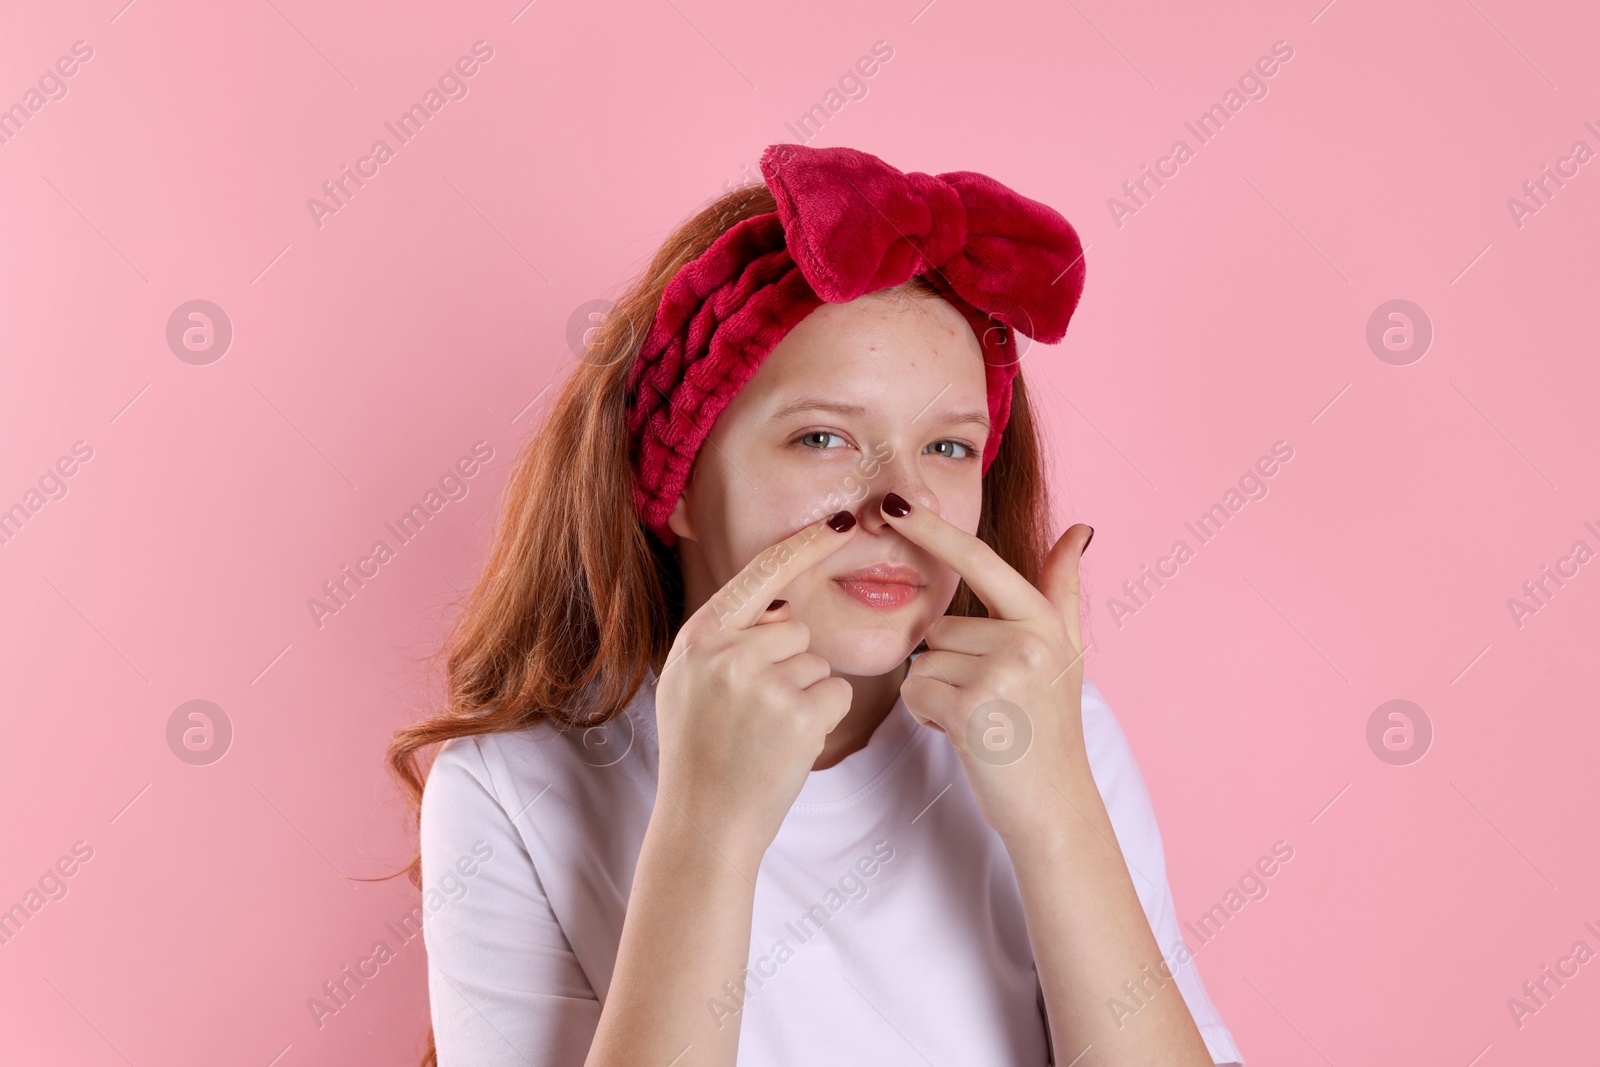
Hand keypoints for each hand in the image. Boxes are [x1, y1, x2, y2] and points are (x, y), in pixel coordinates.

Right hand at [653, 512, 860, 866]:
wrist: (703, 821)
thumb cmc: (700, 752)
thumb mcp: (689, 681)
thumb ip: (727, 640)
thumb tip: (784, 608)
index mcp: (700, 636)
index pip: (762, 575)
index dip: (805, 546)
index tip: (842, 523)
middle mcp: (728, 651)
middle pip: (796, 629)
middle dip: (789, 665)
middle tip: (755, 714)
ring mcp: (762, 682)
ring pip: (817, 662)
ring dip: (806, 694)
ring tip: (766, 732)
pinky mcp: (798, 713)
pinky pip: (836, 691)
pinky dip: (823, 716)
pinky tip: (789, 743)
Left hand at [879, 493, 1093, 840]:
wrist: (1054, 802)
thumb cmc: (1050, 726)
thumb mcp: (1065, 651)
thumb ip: (1062, 588)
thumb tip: (1080, 529)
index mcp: (1043, 621)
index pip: (980, 562)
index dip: (934, 531)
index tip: (893, 504)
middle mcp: (1026, 640)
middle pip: (940, 627)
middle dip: (948, 664)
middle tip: (988, 700)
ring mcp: (1001, 673)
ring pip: (924, 660)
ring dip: (937, 692)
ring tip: (980, 718)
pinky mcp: (972, 707)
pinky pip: (915, 690)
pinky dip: (926, 715)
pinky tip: (964, 734)